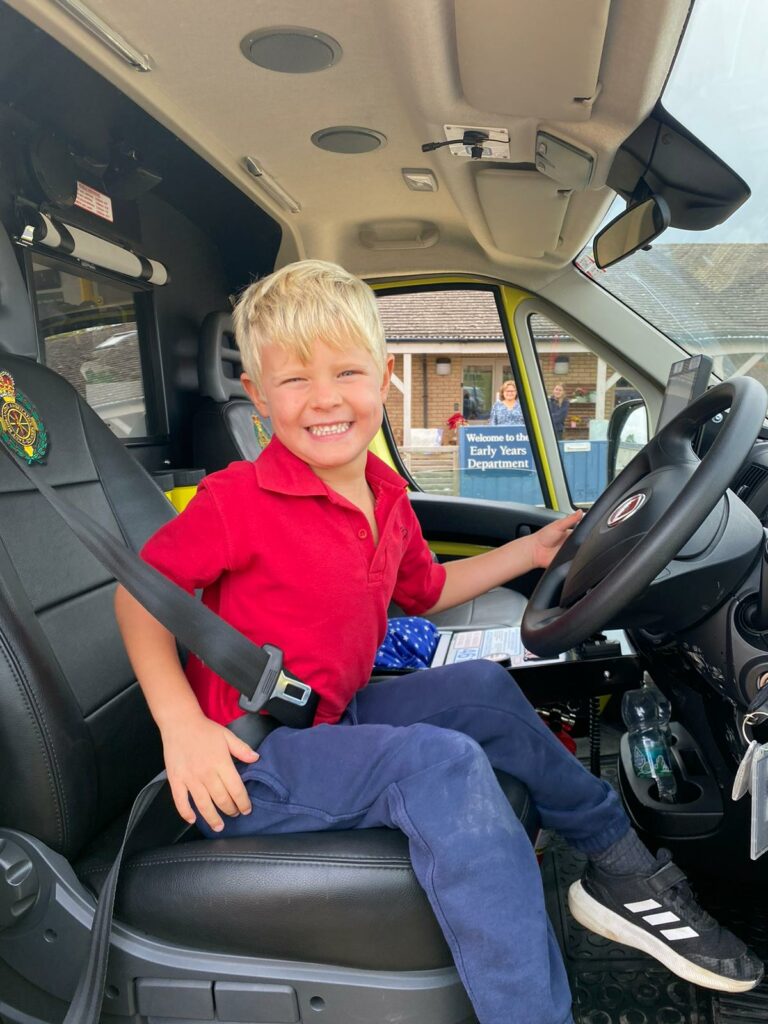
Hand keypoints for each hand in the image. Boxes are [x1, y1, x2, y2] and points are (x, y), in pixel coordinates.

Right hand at [161, 713, 259, 831]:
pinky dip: (186, 813)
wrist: (180, 723)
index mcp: (221, 763)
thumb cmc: (205, 730)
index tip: (246, 809)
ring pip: (203, 804)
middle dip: (230, 810)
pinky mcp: (176, 780)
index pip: (236, 789)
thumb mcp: (228, 736)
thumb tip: (256, 759)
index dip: (243, 802)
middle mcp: (206, 774)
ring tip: (219, 826)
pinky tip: (193, 819)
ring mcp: (190, 778)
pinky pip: (180, 801)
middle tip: (234, 815)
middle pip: (221, 799)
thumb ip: (242, 749)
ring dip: (212, 818)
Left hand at [529, 509, 583, 569]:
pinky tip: (570, 554)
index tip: (589, 529)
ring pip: (580, 551)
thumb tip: (580, 511)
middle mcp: (570, 542)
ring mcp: (569, 551)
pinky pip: (575, 559)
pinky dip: (575, 558)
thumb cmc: (543, 537)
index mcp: (569, 533)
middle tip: (576, 539)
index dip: (586, 531)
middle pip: (582, 541)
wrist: (535, 551)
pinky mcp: (567, 560)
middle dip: (583, 541)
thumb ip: (570, 519)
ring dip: (579, 549)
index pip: (582, 531)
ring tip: (571, 546)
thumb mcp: (558, 525)